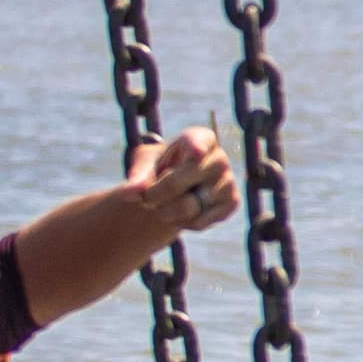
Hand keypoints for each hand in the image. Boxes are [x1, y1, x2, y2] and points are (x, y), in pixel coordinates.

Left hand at [125, 127, 240, 238]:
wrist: (176, 188)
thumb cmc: (160, 166)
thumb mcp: (145, 164)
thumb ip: (137, 176)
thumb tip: (130, 192)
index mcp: (200, 137)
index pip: (197, 142)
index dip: (196, 147)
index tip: (196, 153)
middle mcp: (218, 157)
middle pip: (176, 182)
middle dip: (154, 195)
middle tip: (146, 198)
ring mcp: (228, 180)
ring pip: (188, 207)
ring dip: (167, 212)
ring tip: (164, 205)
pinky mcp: (232, 203)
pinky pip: (200, 221)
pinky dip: (184, 223)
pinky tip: (182, 213)